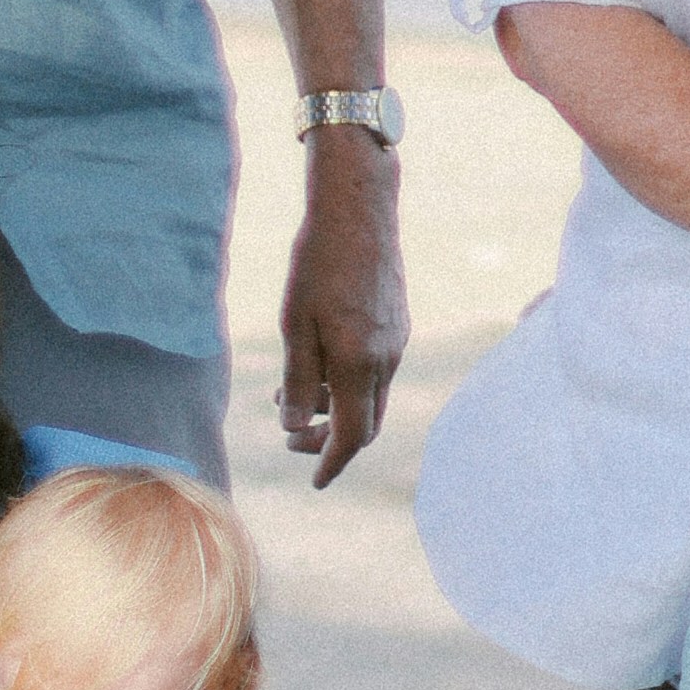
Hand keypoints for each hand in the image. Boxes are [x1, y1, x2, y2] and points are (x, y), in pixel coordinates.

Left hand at [278, 126, 406, 485]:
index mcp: (359, 363)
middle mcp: (387, 359)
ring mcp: (398, 340)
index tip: (315, 482)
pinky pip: (377, 370)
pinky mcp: (399, 322)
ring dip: (336, 407)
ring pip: (371, 396)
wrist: (360, 208)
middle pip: (367, 423)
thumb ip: (299, 380)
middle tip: (292, 436)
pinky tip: (319, 361)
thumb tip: (294, 429)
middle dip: (331, 440)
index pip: (352, 435)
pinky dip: (349, 382)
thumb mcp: (295, 323)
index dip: (332, 462)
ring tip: (290, 391)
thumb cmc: (319, 262)